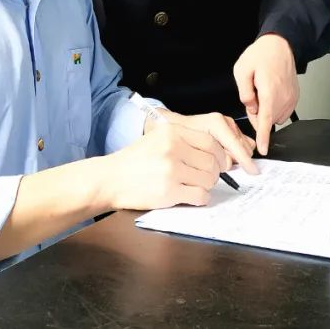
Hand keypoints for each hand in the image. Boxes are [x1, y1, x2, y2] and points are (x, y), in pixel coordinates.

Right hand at [103, 124, 225, 209]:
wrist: (110, 179)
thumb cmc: (135, 161)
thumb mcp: (158, 139)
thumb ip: (185, 141)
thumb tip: (216, 154)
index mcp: (172, 131)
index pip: (210, 141)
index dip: (220, 154)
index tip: (219, 163)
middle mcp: (173, 147)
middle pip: (212, 161)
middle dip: (214, 173)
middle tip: (206, 177)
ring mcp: (171, 170)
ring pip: (208, 179)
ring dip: (207, 186)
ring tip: (195, 186)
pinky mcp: (169, 191)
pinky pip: (200, 196)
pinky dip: (201, 198)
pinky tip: (191, 196)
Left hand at [162, 110, 257, 174]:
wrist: (170, 124)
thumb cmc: (178, 133)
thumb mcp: (190, 146)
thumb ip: (212, 155)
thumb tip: (229, 164)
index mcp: (216, 123)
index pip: (236, 143)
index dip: (245, 159)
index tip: (253, 171)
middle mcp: (225, 122)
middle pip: (243, 146)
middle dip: (239, 159)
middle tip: (225, 169)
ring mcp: (228, 125)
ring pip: (244, 146)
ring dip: (237, 157)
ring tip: (222, 164)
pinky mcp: (229, 130)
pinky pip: (241, 144)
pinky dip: (236, 153)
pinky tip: (225, 159)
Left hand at [232, 33, 298, 155]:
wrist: (281, 44)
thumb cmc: (261, 54)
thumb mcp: (242, 70)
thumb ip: (244, 93)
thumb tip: (251, 108)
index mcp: (269, 91)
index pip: (265, 120)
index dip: (263, 137)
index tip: (263, 150)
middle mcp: (283, 97)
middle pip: (267, 119)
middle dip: (257, 113)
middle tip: (253, 93)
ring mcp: (291, 98)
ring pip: (275, 116)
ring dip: (267, 109)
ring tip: (263, 89)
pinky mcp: (295, 97)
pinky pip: (283, 111)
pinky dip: (275, 107)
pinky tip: (271, 92)